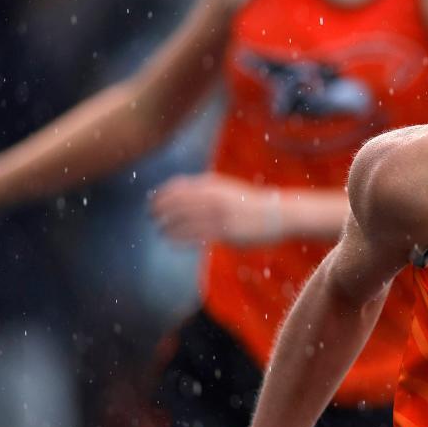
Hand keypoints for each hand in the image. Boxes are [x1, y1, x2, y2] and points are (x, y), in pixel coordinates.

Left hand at [150, 174, 282, 246]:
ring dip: (166, 226)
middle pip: (176, 203)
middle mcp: (212, 198)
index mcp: (212, 185)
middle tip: (151, 216)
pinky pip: (194, 237)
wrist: (276, 213)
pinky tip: (171, 241)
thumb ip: (204, 188)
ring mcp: (218, 216)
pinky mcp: (224, 233)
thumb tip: (177, 192)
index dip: (160, 195)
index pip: (176, 187)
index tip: (152, 201)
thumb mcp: (226, 187)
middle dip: (159, 210)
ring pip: (182, 221)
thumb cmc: (249, 201)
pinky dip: (178, 239)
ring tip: (160, 230)